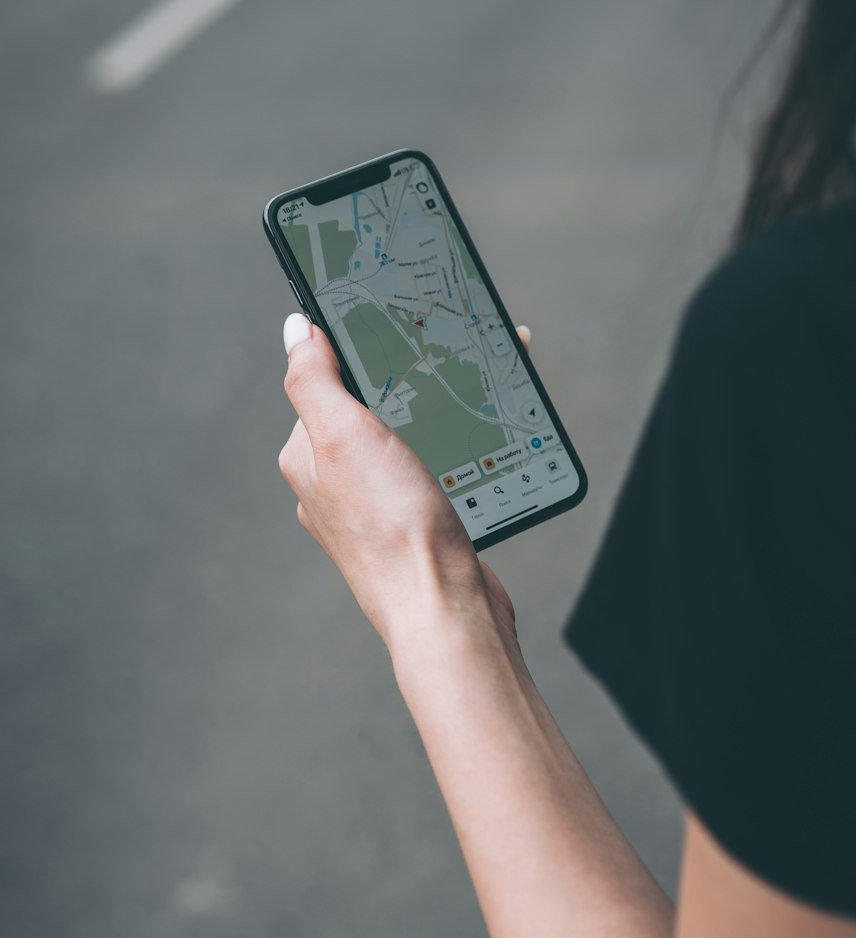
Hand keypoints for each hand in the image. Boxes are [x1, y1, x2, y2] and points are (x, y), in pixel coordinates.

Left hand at [277, 315, 530, 654]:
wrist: (447, 609)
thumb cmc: (394, 528)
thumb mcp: (343, 435)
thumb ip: (312, 378)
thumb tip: (294, 328)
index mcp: (306, 459)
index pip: (326, 383)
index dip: (361, 352)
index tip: (398, 327)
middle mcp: (334, 486)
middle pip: (371, 409)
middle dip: (409, 382)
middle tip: (449, 360)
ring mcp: (375, 510)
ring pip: (405, 440)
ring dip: (439, 415)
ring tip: (474, 397)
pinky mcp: (415, 528)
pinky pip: (432, 471)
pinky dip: (455, 450)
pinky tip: (479, 448)